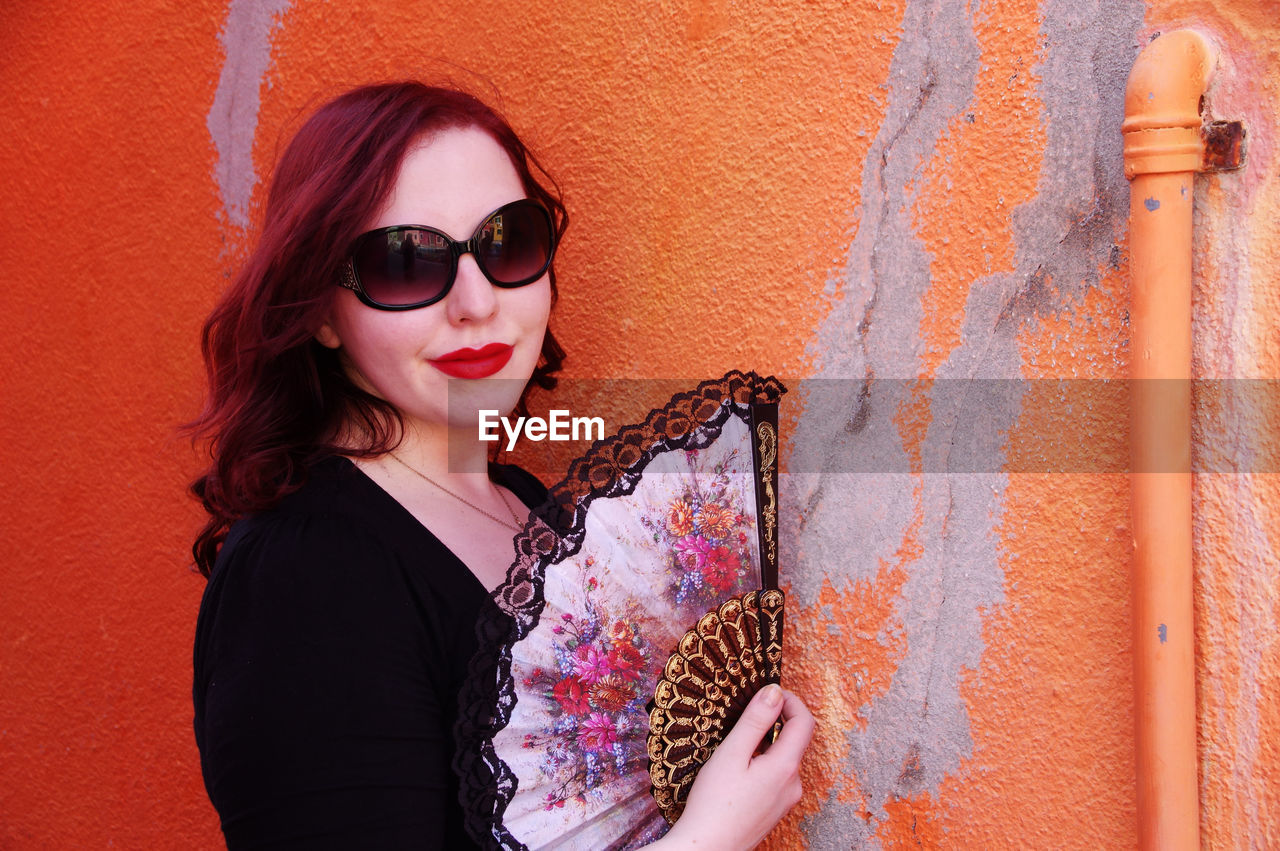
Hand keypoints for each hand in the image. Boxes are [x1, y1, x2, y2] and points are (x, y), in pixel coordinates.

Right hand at [651, 684, 814, 849]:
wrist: (706, 849)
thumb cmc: (714, 804)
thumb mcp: (732, 753)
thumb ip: (755, 720)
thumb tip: (775, 692)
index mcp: (786, 767)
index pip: (805, 722)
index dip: (790, 700)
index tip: (767, 692)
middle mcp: (793, 785)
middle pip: (794, 740)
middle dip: (775, 721)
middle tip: (745, 713)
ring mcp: (785, 800)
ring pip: (783, 759)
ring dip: (766, 743)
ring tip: (735, 744)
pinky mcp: (774, 810)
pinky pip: (776, 777)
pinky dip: (762, 763)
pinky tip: (736, 770)